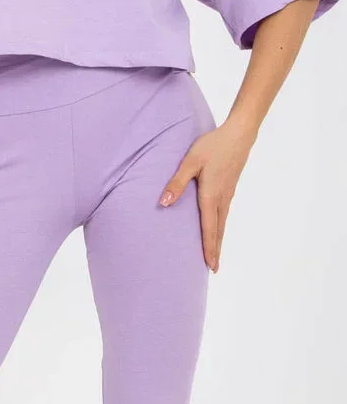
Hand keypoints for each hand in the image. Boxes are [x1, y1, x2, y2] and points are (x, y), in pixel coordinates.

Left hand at [157, 118, 255, 271]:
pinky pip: (224, 214)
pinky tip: (217, 228)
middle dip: (216, 250)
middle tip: (214, 269)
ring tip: (215, 255)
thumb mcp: (190, 161)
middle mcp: (222, 199)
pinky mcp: (229, 188)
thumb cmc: (212, 145)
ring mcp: (228, 194)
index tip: (210, 266)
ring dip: (218, 240)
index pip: (209, 228)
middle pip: (218, 231)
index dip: (209, 248)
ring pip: (222, 223)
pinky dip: (220, 227)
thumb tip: (164, 203)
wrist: (239, 134)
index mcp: (211, 195)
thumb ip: (177, 182)